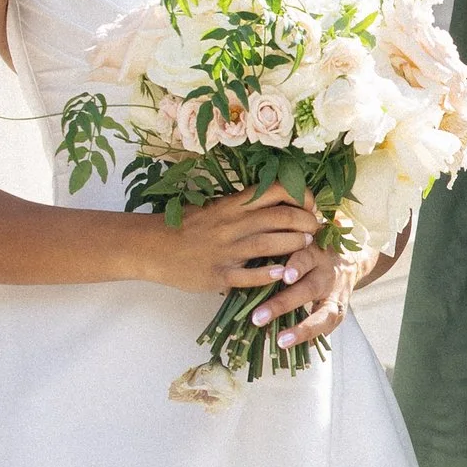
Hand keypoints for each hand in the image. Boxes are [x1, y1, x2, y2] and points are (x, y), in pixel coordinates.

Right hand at [138, 185, 319, 301]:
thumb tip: (273, 200)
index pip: (274, 191)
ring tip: (306, 245)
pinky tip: (283, 274)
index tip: (310, 205)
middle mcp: (231, 224)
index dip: (299, 195)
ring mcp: (225, 250)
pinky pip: (249, 275)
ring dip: (294, 244)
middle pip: (279, 217)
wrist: (150, 247)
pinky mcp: (218, 274)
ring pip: (270, 243)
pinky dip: (268, 274)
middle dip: (305, 221)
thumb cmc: (183, 227)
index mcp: (231, 205)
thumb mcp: (212, 208)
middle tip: (316, 228)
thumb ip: (240, 206)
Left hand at [251, 243, 355, 350]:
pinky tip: (292, 348)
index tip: (285, 276)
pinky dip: (310, 338)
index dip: (297, 267)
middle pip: (308, 290)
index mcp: (316, 254)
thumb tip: (244, 262)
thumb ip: (281, 249)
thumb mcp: (302, 243)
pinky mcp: (340, 312)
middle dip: (283, 305)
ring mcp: (337, 296)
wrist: (353, 259)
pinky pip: (327, 328)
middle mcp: (328, 275)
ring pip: (325, 315)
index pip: (306, 258)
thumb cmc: (314, 250)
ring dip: (302, 330)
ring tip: (281, 342)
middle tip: (258, 318)